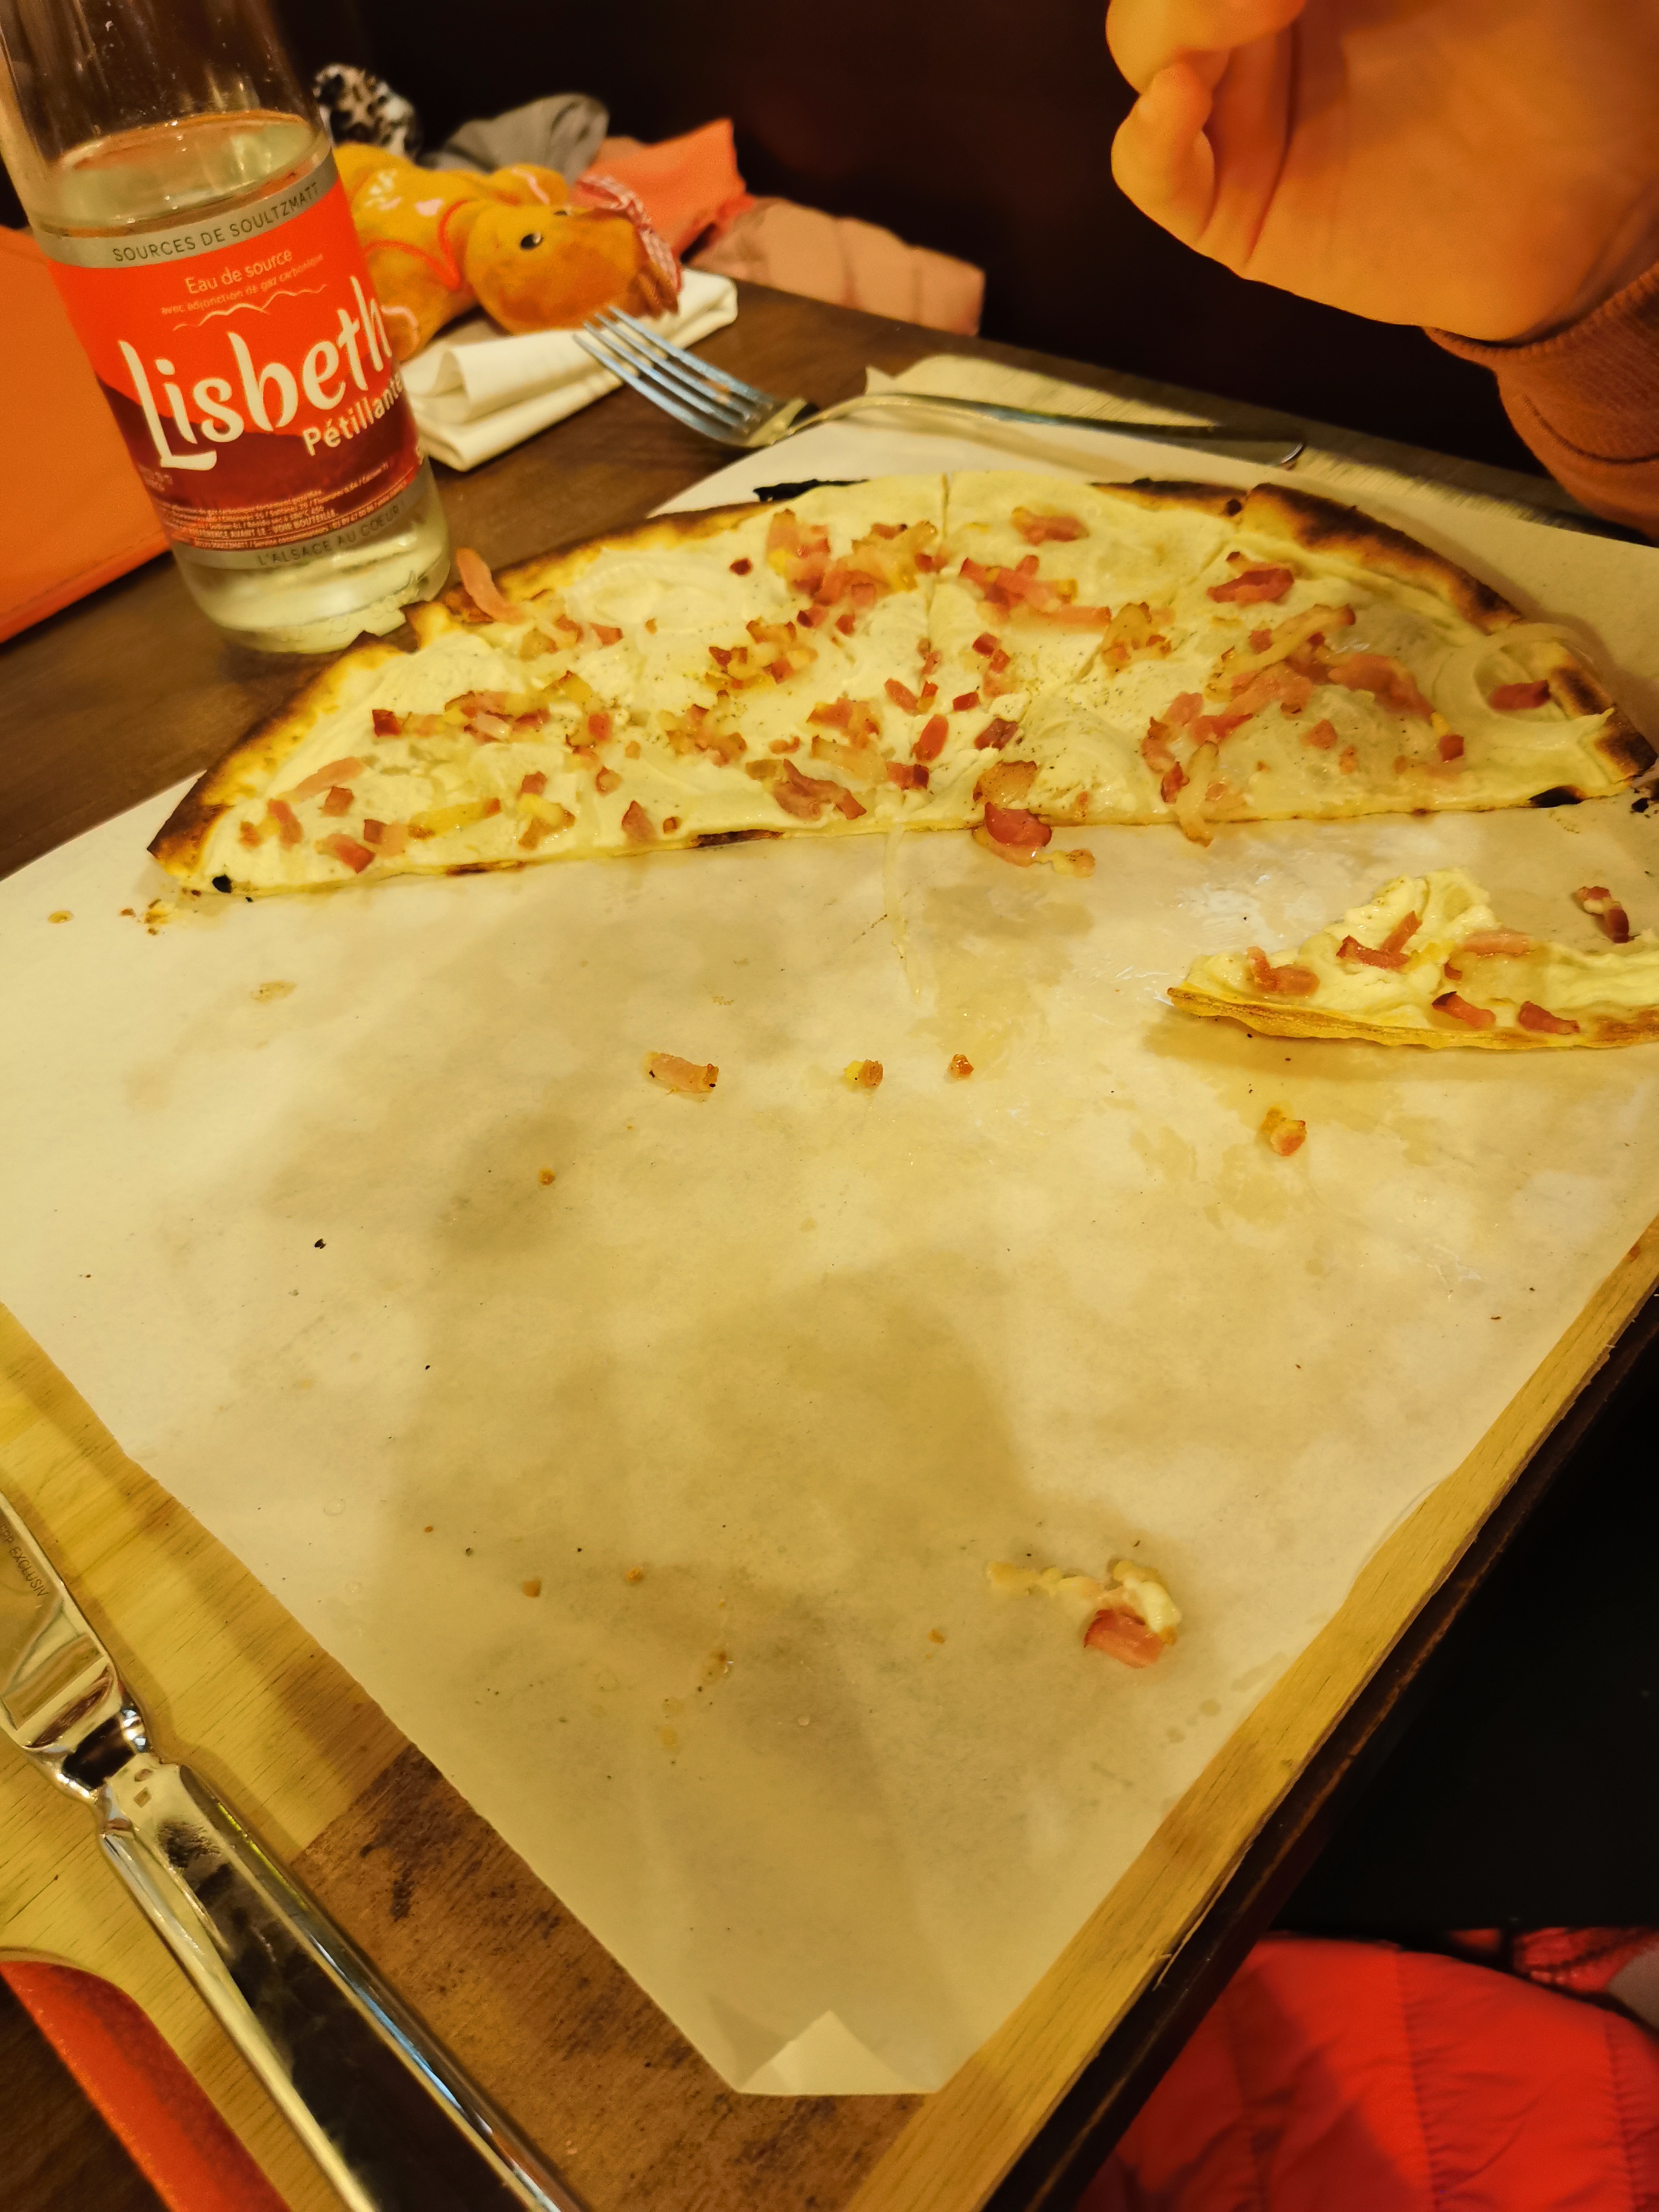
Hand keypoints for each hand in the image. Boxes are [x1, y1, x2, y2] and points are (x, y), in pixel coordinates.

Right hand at [1106, 0, 1658, 340]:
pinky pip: (1153, 175)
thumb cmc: (1560, 46)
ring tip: (1258, 12)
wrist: (1597, 186)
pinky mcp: (1239, 211)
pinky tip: (1177, 98)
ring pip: (1144, 52)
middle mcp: (1266, 25)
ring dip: (1177, 18)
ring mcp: (1245, 114)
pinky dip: (1148, 136)